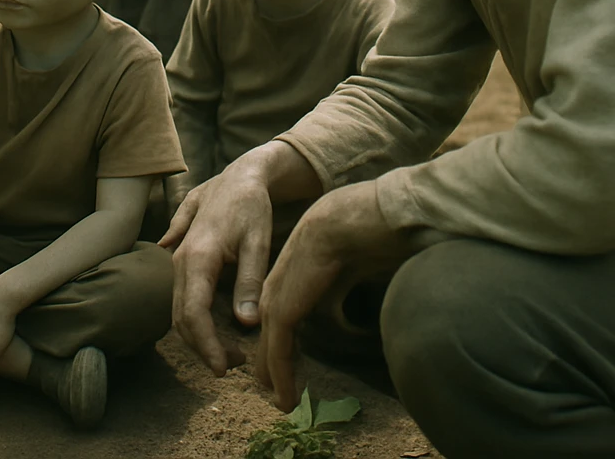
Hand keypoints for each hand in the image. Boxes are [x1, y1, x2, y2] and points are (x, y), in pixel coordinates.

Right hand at [160, 141, 322, 376]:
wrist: (239, 175)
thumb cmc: (251, 206)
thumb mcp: (258, 242)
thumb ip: (250, 281)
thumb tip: (247, 323)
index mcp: (198, 256)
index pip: (193, 313)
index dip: (206, 345)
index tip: (224, 369)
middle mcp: (180, 258)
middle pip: (181, 315)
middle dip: (204, 346)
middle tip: (236, 363)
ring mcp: (178, 256)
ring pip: (179, 307)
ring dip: (200, 333)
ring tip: (233, 348)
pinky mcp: (181, 255)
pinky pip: (182, 293)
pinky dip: (196, 315)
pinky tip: (219, 324)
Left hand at [255, 181, 411, 411]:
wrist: (347, 221)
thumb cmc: (351, 239)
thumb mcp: (338, 272)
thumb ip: (331, 291)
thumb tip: (340, 304)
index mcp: (289, 277)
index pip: (279, 318)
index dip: (282, 343)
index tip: (289, 366)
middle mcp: (276, 288)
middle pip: (269, 334)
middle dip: (273, 363)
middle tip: (279, 391)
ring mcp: (276, 298)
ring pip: (270, 346)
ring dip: (275, 376)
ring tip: (282, 400)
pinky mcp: (284, 309)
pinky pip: (279, 351)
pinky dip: (282, 376)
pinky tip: (286, 398)